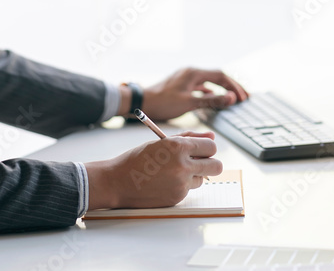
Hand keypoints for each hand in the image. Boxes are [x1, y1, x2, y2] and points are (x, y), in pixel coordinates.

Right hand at [84, 131, 220, 209]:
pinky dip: (181, 185)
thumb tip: (211, 136)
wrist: (117, 182)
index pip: (211, 146)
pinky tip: (164, 182)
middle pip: (216, 166)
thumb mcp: (161, 142)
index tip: (201, 149)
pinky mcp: (177, 198)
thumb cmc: (137, 158)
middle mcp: (182, 166)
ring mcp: (180, 184)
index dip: (207, 147)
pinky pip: (189, 189)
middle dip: (210, 163)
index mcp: (178, 147)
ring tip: (171, 171)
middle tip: (198, 162)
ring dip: (193, 174)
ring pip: (202, 178)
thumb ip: (189, 138)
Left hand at [142, 67, 248, 120]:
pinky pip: (201, 86)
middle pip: (217, 77)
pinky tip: (214, 98)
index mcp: (193, 73)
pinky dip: (211, 92)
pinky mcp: (182, 85)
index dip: (234, 86)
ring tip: (233, 98)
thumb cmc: (163, 102)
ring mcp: (186, 78)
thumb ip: (211, 100)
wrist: (142, 102)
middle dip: (231, 86)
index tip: (242, 97)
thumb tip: (231, 98)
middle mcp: (191, 72)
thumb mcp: (189, 103)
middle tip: (244, 97)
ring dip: (222, 89)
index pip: (221, 76)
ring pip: (209, 81)